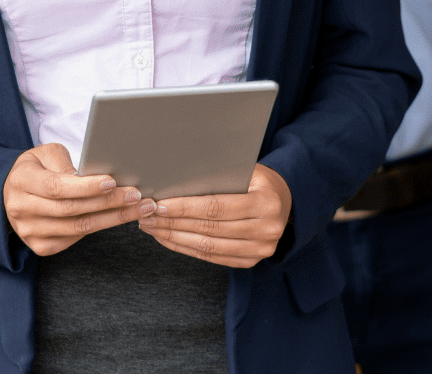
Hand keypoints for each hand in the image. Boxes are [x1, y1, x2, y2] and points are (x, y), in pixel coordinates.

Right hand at [2, 143, 152, 256]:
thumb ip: (66, 163)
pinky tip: (119, 218)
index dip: (86, 187)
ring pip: (78, 228)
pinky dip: (100, 227)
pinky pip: (75, 239)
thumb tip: (95, 177)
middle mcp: (22, 210)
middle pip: (72, 210)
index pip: (57, 187)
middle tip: (137, 195)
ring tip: (139, 208)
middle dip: (109, 202)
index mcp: (22, 181)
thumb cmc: (36, 169)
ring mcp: (30, 232)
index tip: (113, 181)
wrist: (12, 193)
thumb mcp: (46, 154)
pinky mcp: (41, 246)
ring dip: (112, 218)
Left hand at [139, 164, 290, 267]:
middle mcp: (266, 230)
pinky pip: (210, 257)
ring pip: (207, 246)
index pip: (217, 207)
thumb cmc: (259, 181)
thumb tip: (176, 176)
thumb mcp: (246, 170)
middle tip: (146, 215)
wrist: (284, 202)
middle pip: (209, 229)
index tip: (160, 204)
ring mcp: (259, 250)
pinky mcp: (249, 261)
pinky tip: (167, 238)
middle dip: (173, 222)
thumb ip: (219, 174)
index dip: (186, 207)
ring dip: (174, 237)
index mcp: (266, 203)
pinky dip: (185, 248)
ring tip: (151, 227)